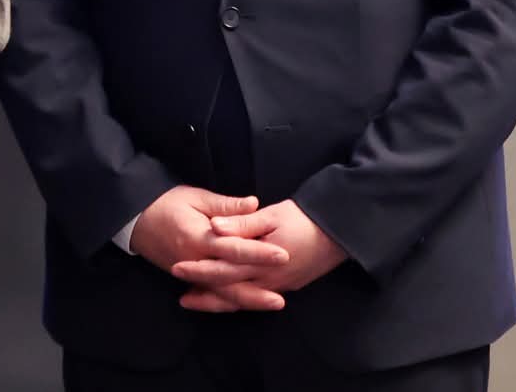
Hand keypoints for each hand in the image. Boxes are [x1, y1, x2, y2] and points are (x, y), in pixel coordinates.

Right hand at [129, 185, 288, 312]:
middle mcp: (194, 260)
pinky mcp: (187, 278)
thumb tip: (254, 204)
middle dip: (257, 287)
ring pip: (222, 293)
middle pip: (229, 280)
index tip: (283, 254)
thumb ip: (225, 205)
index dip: (259, 252)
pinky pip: (210, 293)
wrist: (134, 218)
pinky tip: (247, 305)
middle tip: (283, 293)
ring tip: (273, 303)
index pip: (233, 248)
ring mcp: (190, 273)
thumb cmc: (165, 202)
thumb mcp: (195, 196)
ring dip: (248, 300)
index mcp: (197, 237)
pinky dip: (228, 302)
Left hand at [175, 199, 347, 310]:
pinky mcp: (285, 286)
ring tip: (192, 301)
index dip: (200, 269)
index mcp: (263, 259)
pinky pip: (255, 298)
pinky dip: (236, 300)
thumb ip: (241, 223)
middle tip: (179, 293)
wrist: (338, 233)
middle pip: (230, 289)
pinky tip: (223, 298)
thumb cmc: (303, 218)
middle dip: (203, 291)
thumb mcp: (271, 215)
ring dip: (217, 302)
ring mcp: (278, 286)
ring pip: (242, 299)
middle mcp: (270, 278)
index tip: (177, 267)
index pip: (225, 267)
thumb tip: (214, 226)